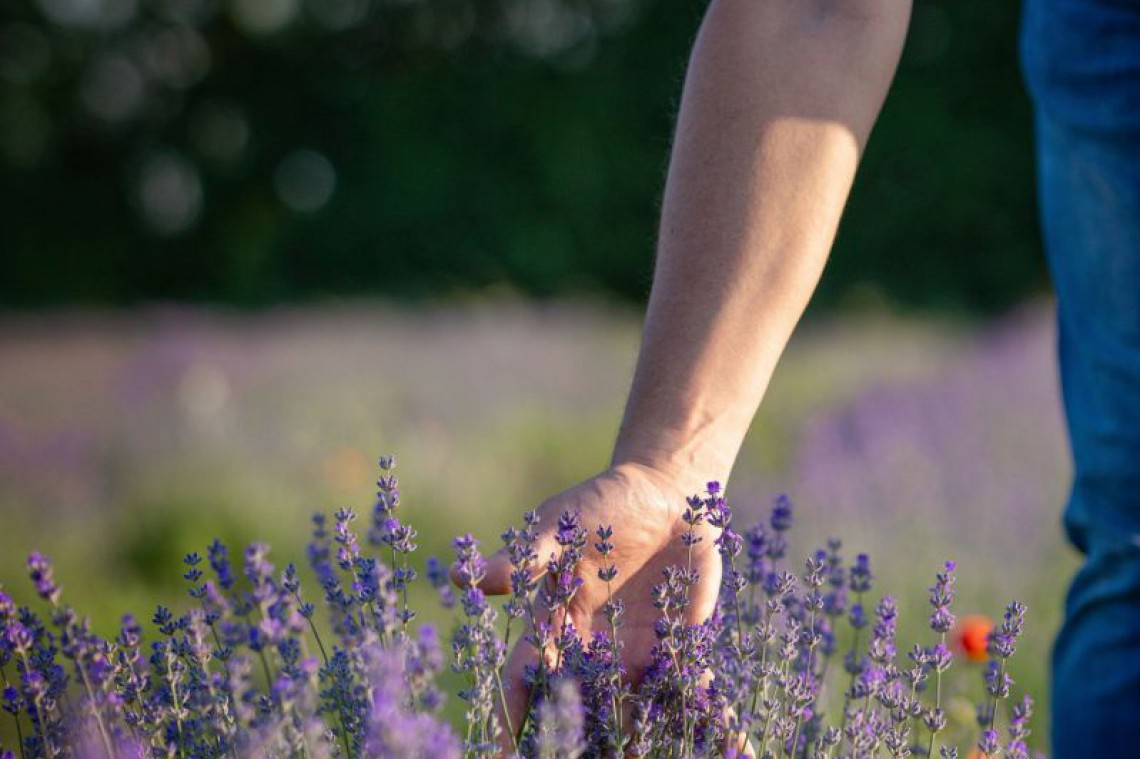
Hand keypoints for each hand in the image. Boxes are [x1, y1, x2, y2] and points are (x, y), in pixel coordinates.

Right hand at [468, 461, 723, 749]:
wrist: (663, 497)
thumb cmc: (600, 505)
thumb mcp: (559, 525)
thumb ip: (525, 556)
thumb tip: (470, 578)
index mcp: (557, 622)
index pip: (529, 673)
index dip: (515, 711)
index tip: (506, 751)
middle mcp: (593, 649)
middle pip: (580, 706)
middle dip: (582, 742)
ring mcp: (637, 654)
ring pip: (635, 712)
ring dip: (643, 745)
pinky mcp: (681, 649)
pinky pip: (696, 693)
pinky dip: (715, 726)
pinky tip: (738, 753)